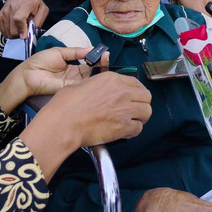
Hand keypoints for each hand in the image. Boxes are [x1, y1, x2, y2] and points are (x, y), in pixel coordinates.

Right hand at [0, 0, 48, 38]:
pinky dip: (8, 32)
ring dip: (14, 33)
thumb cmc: (33, 2)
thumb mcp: (43, 9)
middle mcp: (12, 7)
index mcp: (25, 4)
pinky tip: (14, 27)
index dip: (22, 30)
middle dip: (20, 34)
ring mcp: (4, 12)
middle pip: (13, 29)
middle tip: (25, 29)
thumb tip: (30, 33)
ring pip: (7, 32)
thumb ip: (39, 22)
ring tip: (20, 27)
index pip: (18, 19)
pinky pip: (2, 30)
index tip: (25, 35)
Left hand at [0, 45, 105, 113]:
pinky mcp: (70, 89)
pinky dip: (91, 79)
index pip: (89, 62)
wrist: (28, 74)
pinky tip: (97, 71)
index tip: (104, 53)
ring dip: (98, 71)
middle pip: (92, 71)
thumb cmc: (40, 62)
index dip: (97, 58)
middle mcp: (75, 75)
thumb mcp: (60, 52)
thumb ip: (76, 52)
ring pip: (90, 78)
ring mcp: (73, 83)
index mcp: (72, 66)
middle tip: (107, 57)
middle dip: (101, 64)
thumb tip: (91, 48)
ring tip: (105, 61)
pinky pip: (83, 85)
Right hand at [20, 69, 151, 181]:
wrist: (64, 122)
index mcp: (112, 79)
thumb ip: (98, 85)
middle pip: (146, 96)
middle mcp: (122, 92)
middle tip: (135, 110)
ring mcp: (124, 109)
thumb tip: (100, 91)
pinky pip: (138, 128)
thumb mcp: (83, 83)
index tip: (133, 97)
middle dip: (142, 103)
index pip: (136, 82)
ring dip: (141, 117)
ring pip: (147, 112)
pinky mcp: (122, 127)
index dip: (136, 91)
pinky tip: (125, 132)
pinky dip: (133, 131)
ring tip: (132, 121)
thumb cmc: (67, 103)